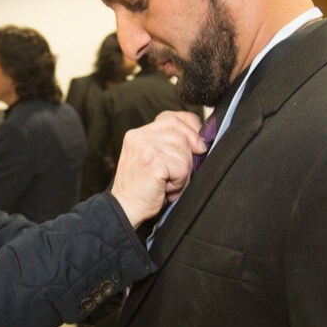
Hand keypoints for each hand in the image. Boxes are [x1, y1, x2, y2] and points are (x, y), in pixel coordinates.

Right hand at [108, 110, 204, 226]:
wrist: (124, 209)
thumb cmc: (142, 189)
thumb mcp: (154, 160)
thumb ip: (169, 146)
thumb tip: (201, 142)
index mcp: (139, 133)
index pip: (174, 117)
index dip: (191, 129)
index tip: (199, 146)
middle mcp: (140, 135)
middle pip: (182, 134)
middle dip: (190, 156)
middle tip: (179, 175)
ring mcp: (145, 146)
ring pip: (185, 152)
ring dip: (183, 173)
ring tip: (168, 184)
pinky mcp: (153, 161)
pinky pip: (182, 168)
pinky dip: (179, 182)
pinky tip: (166, 189)